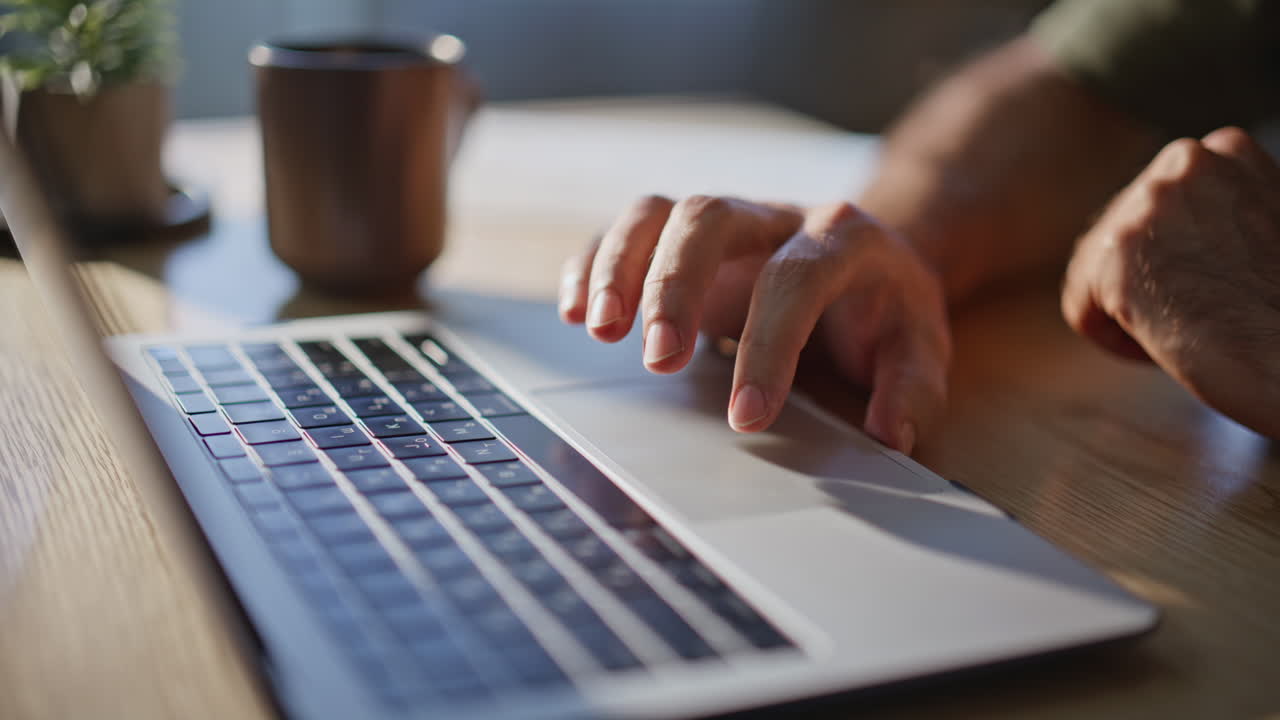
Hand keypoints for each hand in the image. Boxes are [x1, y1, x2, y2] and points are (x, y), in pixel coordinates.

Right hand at [558, 195, 950, 453]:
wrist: (870, 259)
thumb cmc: (885, 311)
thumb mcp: (920, 348)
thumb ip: (912, 388)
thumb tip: (889, 433)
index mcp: (841, 238)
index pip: (796, 280)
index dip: (770, 347)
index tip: (746, 419)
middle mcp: (774, 217)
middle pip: (709, 219)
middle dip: (674, 287)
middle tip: (657, 361)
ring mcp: (724, 221)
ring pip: (657, 212)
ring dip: (619, 266)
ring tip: (596, 330)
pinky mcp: (682, 237)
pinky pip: (628, 232)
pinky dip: (594, 264)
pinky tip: (574, 311)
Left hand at [1062, 127, 1279, 436]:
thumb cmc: (1279, 316)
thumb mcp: (1257, 232)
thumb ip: (1208, 215)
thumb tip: (1155, 235)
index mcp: (1225, 150)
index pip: (1154, 206)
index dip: (1176, 259)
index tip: (1216, 287)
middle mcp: (1185, 161)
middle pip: (1118, 233)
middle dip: (1148, 281)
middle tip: (1203, 314)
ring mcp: (1149, 201)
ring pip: (1096, 269)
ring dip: (1131, 311)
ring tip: (1189, 331)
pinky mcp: (1118, 251)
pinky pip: (1081, 307)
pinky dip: (1113, 340)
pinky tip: (1161, 350)